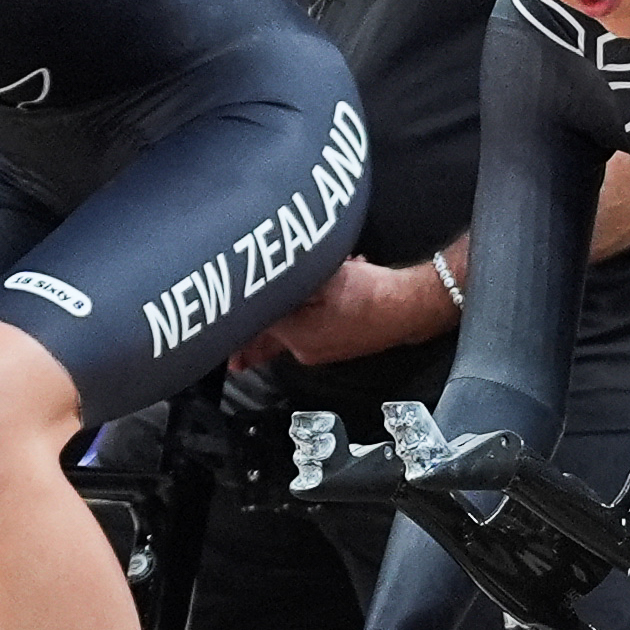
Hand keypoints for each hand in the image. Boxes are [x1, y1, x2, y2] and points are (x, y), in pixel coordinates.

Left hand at [250, 254, 457, 372]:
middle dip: (256, 318)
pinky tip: (320, 290)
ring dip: (287, 306)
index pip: (252, 326)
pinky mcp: (336, 344)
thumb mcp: (320, 279)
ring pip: (291, 326)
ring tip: (288, 286)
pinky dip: (308, 309)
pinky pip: (311, 325)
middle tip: (231, 325)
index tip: (219, 315)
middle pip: (268, 333)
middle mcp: (305, 351)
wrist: (410, 305)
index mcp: (296, 338)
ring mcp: (322, 350)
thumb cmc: (370, 291)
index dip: (235, 314)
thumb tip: (257, 287)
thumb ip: (284, 284)